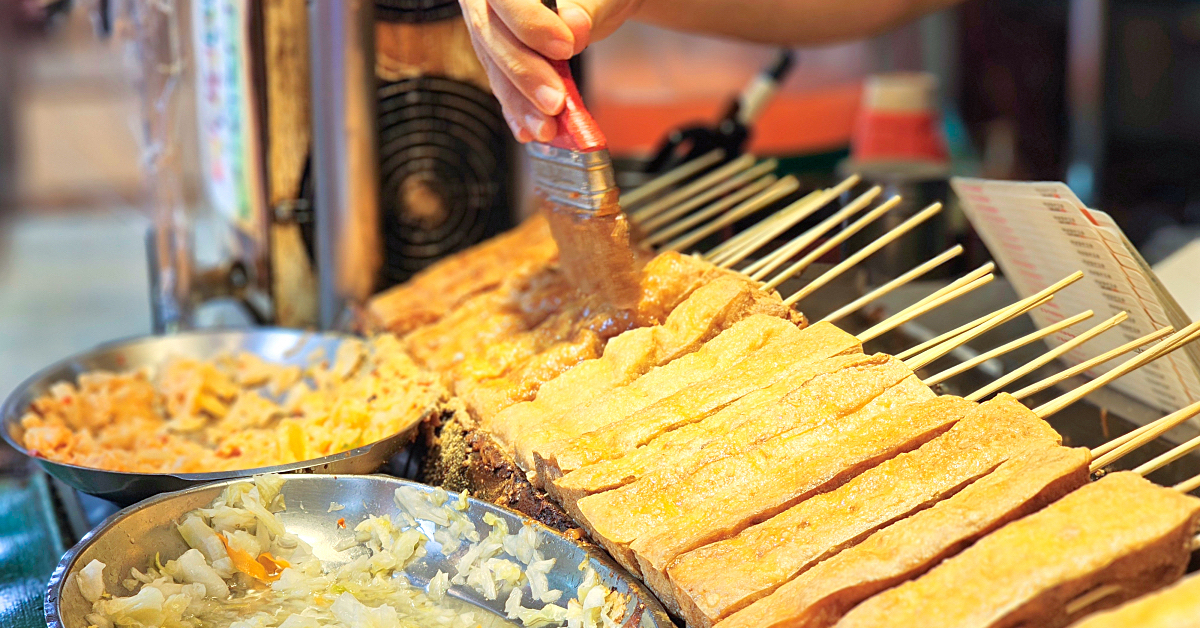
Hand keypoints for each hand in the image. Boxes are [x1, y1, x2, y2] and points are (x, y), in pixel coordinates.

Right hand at [458, 0, 640, 141]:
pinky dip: (518, 111)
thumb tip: (573, 26)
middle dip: (524, 74)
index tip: (564, 47)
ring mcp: (488, 28)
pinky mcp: (497, 59)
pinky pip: (501, 86)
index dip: (528, 22)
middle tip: (555, 101)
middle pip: (491, 34)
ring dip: (520, 103)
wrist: (598, 2)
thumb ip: (585, 7)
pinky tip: (530, 130)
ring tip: (547, 127)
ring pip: (493, 66)